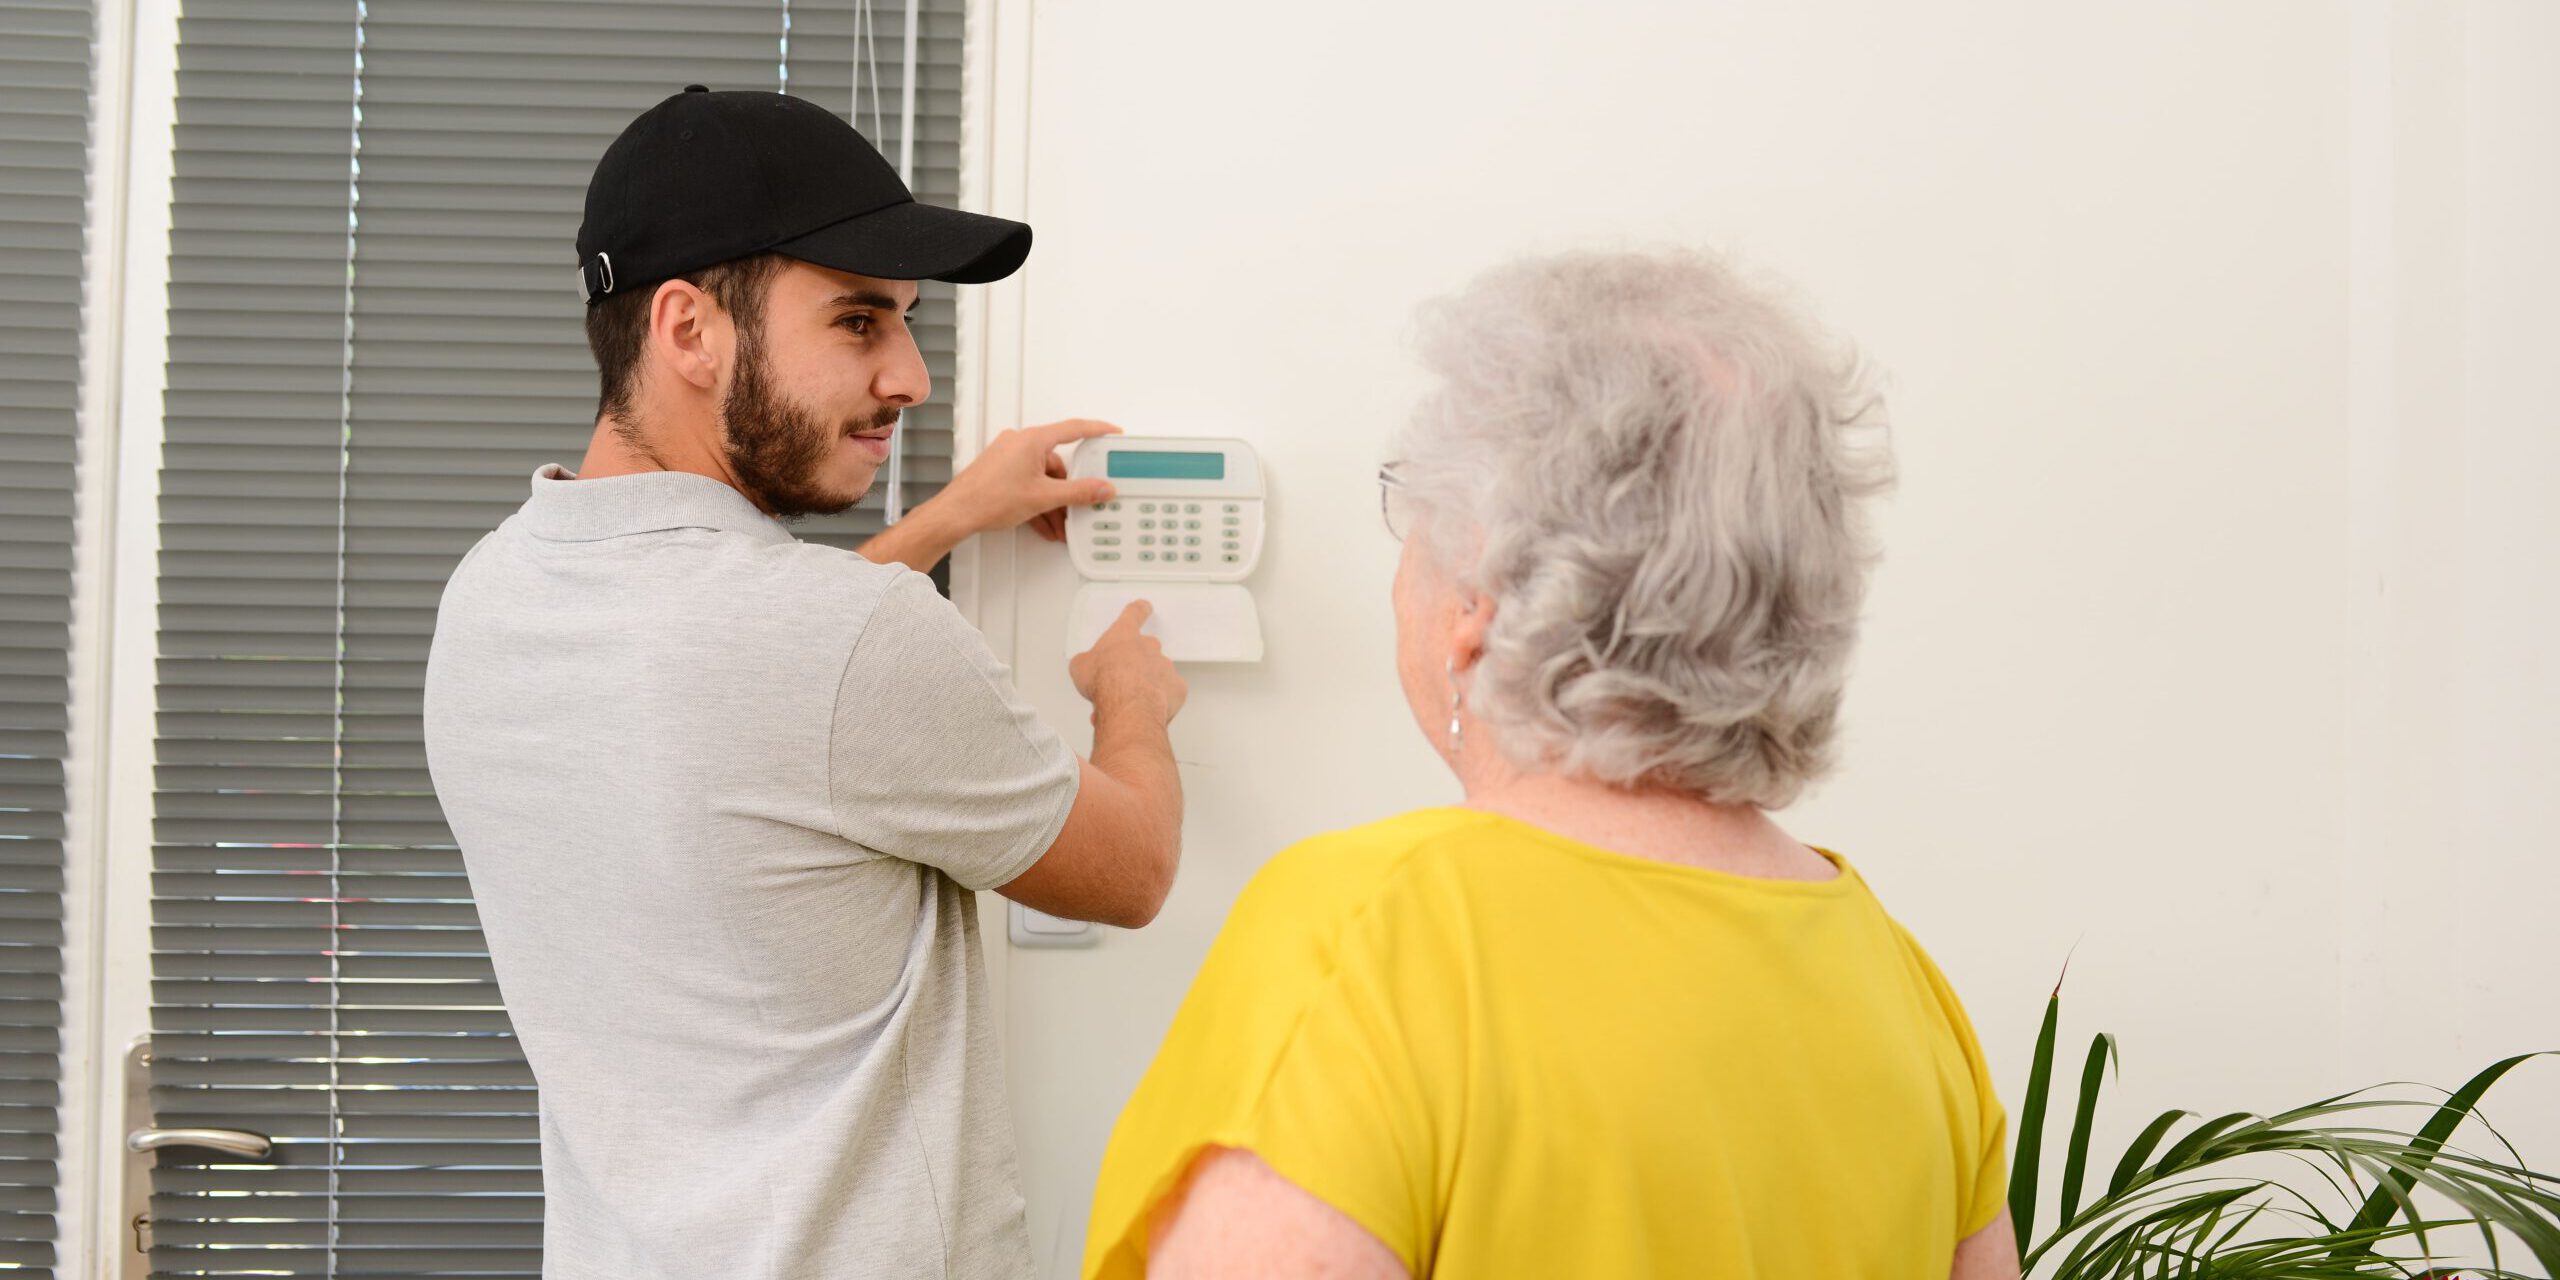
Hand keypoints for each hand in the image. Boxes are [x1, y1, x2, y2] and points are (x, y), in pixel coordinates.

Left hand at [931, 418, 1122, 542]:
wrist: (957, 514)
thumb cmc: (988, 499)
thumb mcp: (1043, 497)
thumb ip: (1079, 492)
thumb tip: (1102, 488)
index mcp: (1032, 440)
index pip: (1074, 428)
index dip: (1097, 429)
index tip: (1112, 431)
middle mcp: (1020, 443)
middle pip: (1057, 463)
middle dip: (1068, 489)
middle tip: (1080, 504)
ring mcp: (1008, 456)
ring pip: (1042, 476)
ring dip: (1052, 501)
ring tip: (1058, 523)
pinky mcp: (1000, 470)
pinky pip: (1028, 482)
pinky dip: (1037, 500)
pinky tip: (1042, 522)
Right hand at [1068, 601, 1187, 723]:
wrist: (1127, 705)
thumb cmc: (1105, 682)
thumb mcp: (1080, 667)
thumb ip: (1086, 662)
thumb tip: (1084, 668)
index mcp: (1124, 635)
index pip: (1133, 614)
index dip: (1138, 610)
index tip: (1143, 607)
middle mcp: (1148, 646)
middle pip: (1145, 650)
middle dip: (1134, 665)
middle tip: (1120, 682)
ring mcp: (1165, 666)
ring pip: (1156, 674)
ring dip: (1145, 685)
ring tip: (1128, 702)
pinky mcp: (1176, 687)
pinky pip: (1169, 693)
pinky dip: (1159, 701)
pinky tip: (1145, 709)